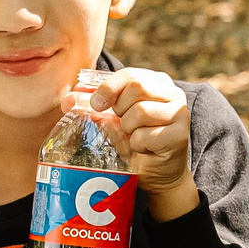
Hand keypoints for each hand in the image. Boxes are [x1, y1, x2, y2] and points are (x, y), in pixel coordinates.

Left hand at [89, 68, 198, 220]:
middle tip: (120, 124)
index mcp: (157, 82)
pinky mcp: (180, 135)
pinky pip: (146, 136)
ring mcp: (180, 113)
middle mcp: (173, 94)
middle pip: (137, 88)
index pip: (130, 74)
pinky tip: (144, 149)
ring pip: (140, 112)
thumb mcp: (112, 121)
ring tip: (133, 137)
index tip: (96, 104)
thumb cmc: (134, 141)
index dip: (109, 88)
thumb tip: (68, 100)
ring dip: (128, 129)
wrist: (157, 173)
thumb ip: (93, 108)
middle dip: (120, 109)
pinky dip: (137, 145)